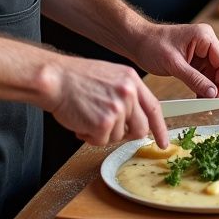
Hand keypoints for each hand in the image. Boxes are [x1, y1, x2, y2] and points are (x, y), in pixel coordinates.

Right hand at [48, 57, 169, 147]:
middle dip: (127, 135)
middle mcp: (128, 93)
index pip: (154, 108)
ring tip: (87, 117)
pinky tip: (81, 122)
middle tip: (109, 130)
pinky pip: (102, 141)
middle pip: (141, 128)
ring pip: (118, 137)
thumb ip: (125, 95)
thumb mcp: (109, 76)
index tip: (164, 141)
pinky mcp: (104, 123)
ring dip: (102, 133)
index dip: (160, 128)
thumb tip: (134, 117)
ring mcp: (118, 108)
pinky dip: (90, 136)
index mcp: (131, 80)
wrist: (54, 78)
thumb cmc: (74, 78)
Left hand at [128, 20, 218, 98]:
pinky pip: (203, 75)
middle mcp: (206, 42)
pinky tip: (198, 98)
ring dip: (209, 88)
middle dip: (217, 86)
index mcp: (204, 37)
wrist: (136, 41)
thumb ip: (195, 79)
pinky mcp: (193, 59)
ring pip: (213, 74)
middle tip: (211, 104)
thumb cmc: (151, 45)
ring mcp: (200, 50)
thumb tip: (213, 93)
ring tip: (203, 103)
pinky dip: (201, 86)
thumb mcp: (174, 64)